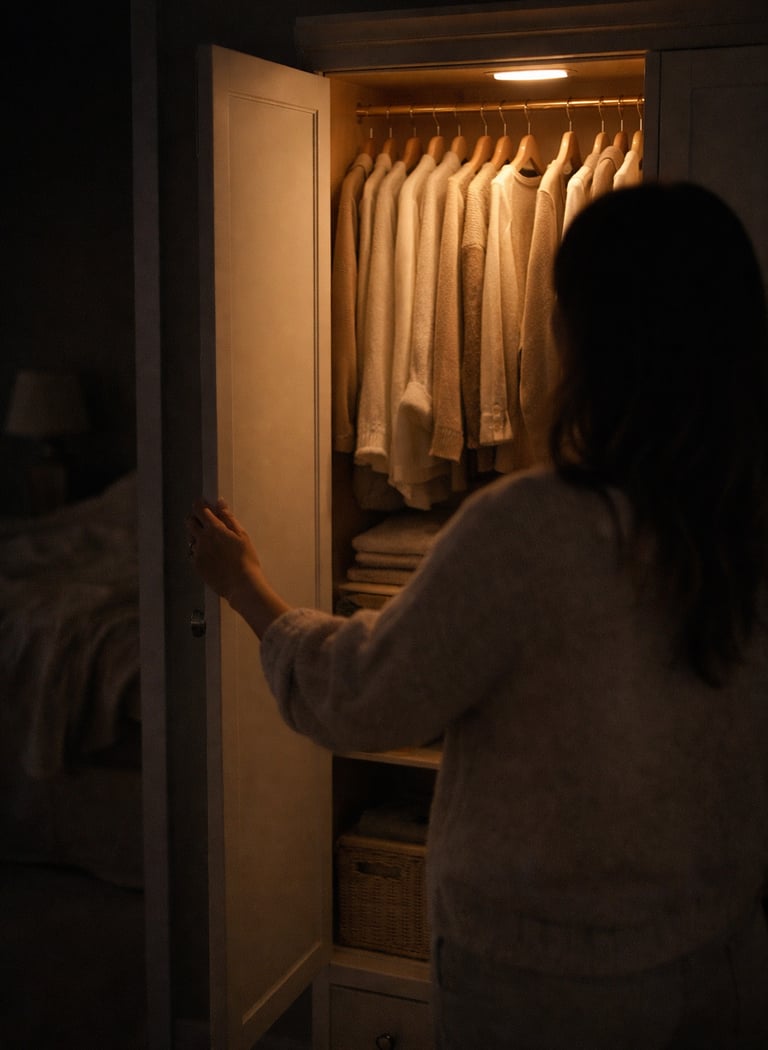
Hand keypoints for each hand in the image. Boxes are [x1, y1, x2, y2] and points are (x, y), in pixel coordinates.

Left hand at [186, 497, 290, 637]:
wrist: (241, 584)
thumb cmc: (246, 558)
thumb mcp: (241, 535)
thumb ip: (228, 518)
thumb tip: (219, 502)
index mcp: (214, 529)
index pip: (200, 510)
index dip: (200, 504)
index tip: (204, 504)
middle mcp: (202, 539)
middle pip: (189, 522)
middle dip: (195, 518)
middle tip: (205, 522)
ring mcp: (197, 552)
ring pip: (190, 537)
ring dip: (196, 534)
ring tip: (209, 541)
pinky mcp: (196, 565)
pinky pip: (192, 552)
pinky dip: (198, 549)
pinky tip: (209, 555)